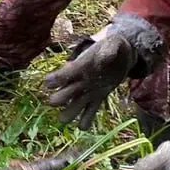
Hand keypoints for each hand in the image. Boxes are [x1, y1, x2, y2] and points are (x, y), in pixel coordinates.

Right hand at [43, 12, 163, 128]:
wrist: (122, 54)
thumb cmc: (114, 46)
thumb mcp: (113, 44)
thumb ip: (109, 50)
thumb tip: (104, 58)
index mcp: (80, 67)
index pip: (63, 75)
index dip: (55, 79)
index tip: (47, 83)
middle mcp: (79, 81)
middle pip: (63, 94)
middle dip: (58, 99)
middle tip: (57, 101)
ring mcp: (87, 92)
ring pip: (72, 108)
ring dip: (68, 114)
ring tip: (68, 119)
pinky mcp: (97, 99)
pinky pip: (89, 113)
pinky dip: (85, 121)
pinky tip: (84, 125)